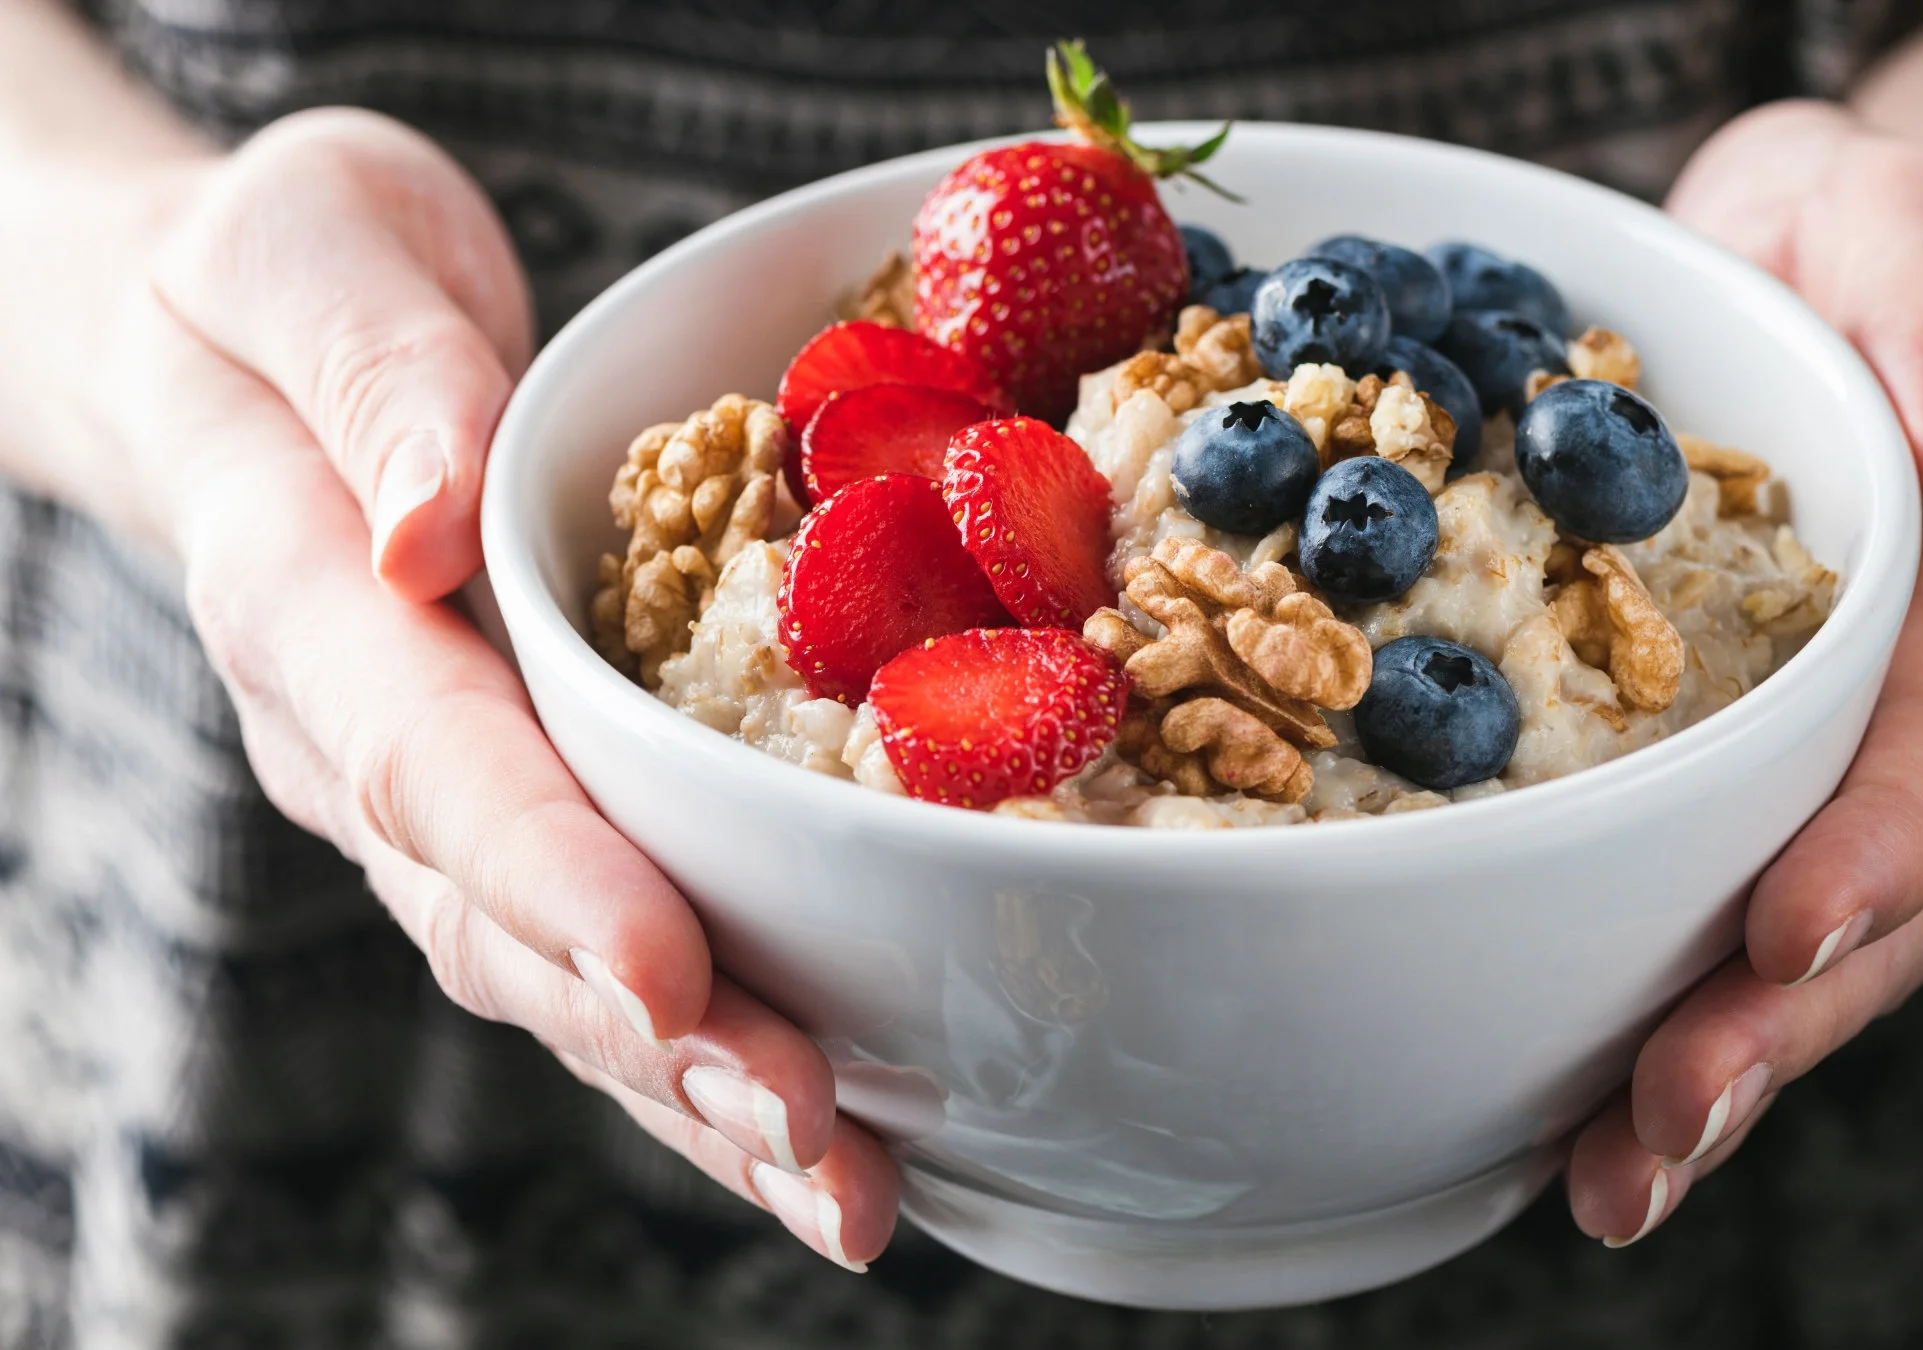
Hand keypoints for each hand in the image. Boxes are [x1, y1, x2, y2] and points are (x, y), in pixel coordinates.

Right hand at [82, 109, 896, 1268]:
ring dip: (699, 1093)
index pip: (431, 760)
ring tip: (845, 1191)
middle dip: (663, 1038)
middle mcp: (368, 745)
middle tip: (813, 1138)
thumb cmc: (282, 280)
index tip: (667, 972)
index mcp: (307, 601)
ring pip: (557, 980)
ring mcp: (437, 806)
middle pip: (507, 922)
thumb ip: (368, 366)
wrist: (233, 353)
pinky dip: (704, 1056)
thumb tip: (427, 519)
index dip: (549, 875)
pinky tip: (822, 1139)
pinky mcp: (518, 822)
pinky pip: (603, 956)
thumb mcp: (307, 240)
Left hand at [1564, 101, 1922, 1243]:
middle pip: (1845, 928)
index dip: (1872, 864)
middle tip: (1664, 1125)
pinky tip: (1527, 1113)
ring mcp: (1749, 782)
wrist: (1760, 272)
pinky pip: (1636, 921)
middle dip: (1763, 1036)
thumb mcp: (1907, 239)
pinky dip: (1592, 1023)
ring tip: (1605, 1182)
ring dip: (1684, 1086)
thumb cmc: (1848, 257)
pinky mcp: (1645, 787)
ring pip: (1745, 966)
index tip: (1790, 926)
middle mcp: (1844, 739)